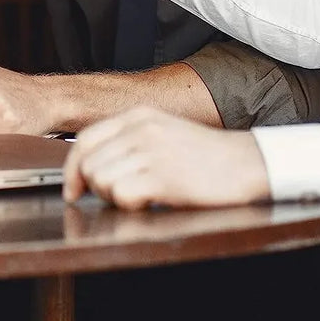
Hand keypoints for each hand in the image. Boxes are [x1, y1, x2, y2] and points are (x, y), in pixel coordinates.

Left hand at [63, 107, 270, 208]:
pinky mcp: (163, 176)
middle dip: (95, 187)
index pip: (84, 140)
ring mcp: (150, 151)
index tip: (73, 189)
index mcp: (136, 116)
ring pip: (100, 179)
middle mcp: (139, 129)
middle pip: (87, 163)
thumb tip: (92, 165)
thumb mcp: (161, 132)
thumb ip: (128, 141)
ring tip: (138, 196)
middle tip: (117, 196)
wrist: (247, 162)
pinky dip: (128, 204)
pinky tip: (147, 202)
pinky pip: (120, 194)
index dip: (72, 169)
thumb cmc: (204, 154)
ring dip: (112, 197)